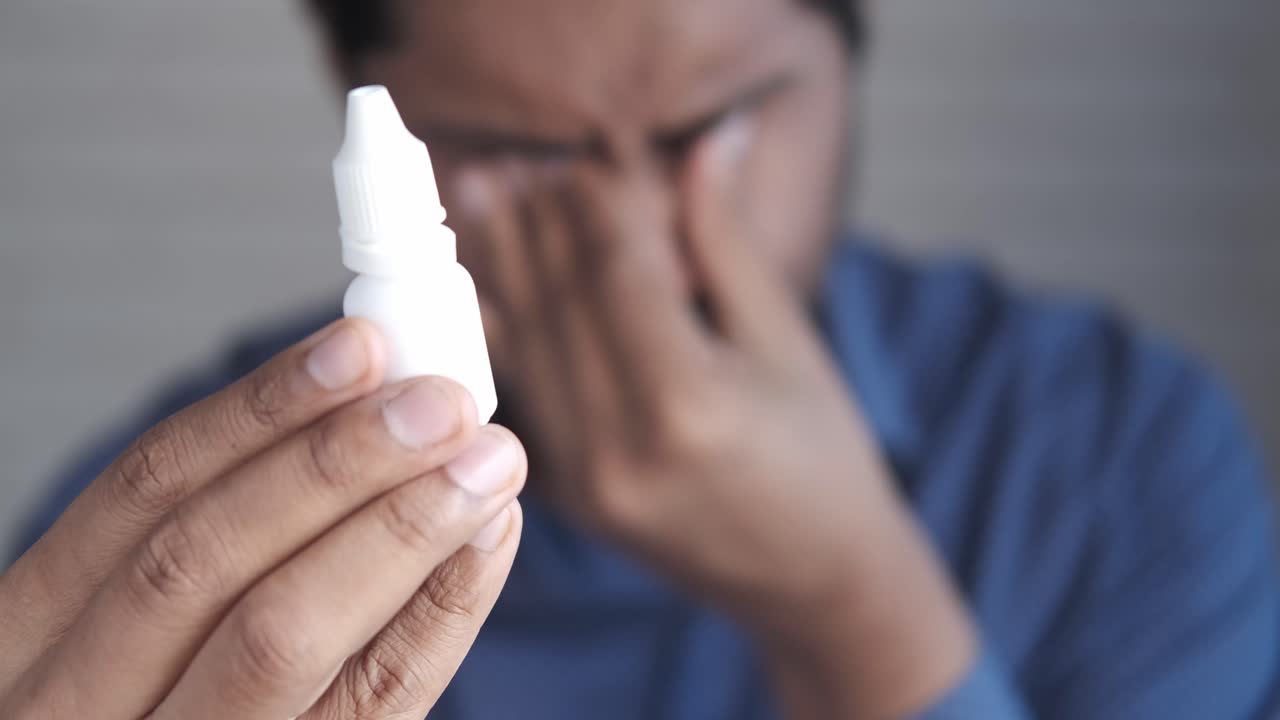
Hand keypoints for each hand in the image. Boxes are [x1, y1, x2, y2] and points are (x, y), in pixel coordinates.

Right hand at [0, 319, 525, 718]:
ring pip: (281, 636)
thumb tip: (369, 392)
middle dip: (336, 464)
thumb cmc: (159, 688)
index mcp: (35, 626)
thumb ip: (221, 517)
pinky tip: (488, 540)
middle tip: (439, 402)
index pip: (143, 488)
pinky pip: (372, 703)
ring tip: (486, 460)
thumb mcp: (130, 617)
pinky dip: (442, 612)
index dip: (259, 408)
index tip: (359, 347)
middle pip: (204, 557)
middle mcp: (79, 700)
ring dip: (401, 530)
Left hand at [456, 119, 973, 717]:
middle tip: (507, 161)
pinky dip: (503, 332)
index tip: (583, 150)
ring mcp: (583, 480)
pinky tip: (484, 284)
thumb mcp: (786, 345)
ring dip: (500, 267)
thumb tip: (710, 140)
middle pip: (558, 302)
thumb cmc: (824, 457)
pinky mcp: (565, 497)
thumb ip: (726, 243)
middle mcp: (620, 445)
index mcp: (689, 403)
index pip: (617, 270)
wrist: (814, 583)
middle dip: (534, 222)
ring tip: (476, 198)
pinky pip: (521, 391)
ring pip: (524, 345)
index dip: (595, 200)